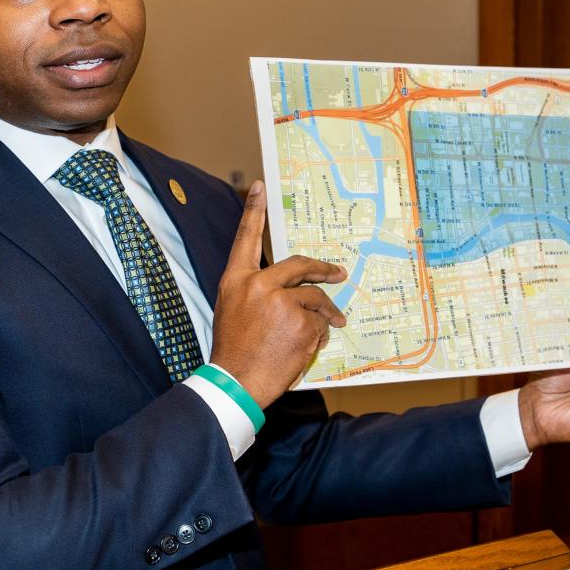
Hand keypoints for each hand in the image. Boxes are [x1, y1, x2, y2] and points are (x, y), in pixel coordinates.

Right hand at [210, 181, 346, 407]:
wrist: (235, 382)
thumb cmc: (234, 350)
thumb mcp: (232, 311)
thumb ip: (255, 292)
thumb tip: (285, 285)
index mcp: (236, 280)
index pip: (246, 238)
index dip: (253, 211)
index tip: (259, 186)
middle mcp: (258, 285)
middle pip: (299, 265)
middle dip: (321, 269)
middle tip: (337, 274)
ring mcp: (281, 303)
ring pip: (314, 298)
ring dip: (325, 312)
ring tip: (332, 323)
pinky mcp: (301, 322)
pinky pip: (320, 322)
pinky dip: (320, 333)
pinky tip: (307, 346)